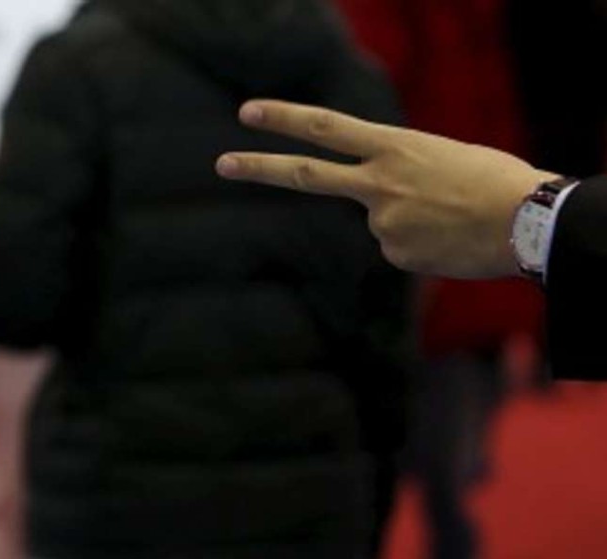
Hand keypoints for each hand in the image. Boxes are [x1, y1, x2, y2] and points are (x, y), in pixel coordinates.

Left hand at [216, 100, 557, 278]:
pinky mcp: (395, 254)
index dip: (285, 118)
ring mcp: (381, 222)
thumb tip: (379, 205)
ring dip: (410, 222)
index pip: (327, 128)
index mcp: (394, 147)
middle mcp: (378, 184)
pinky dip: (420, 244)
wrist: (528, 221)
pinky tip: (448, 240)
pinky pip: (399, 248)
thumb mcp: (439, 155)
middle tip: (221, 162)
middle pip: (307, 175)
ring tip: (450, 218)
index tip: (249, 112)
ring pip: (380, 222)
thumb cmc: (493, 181)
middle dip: (259, 167)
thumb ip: (397, 170)